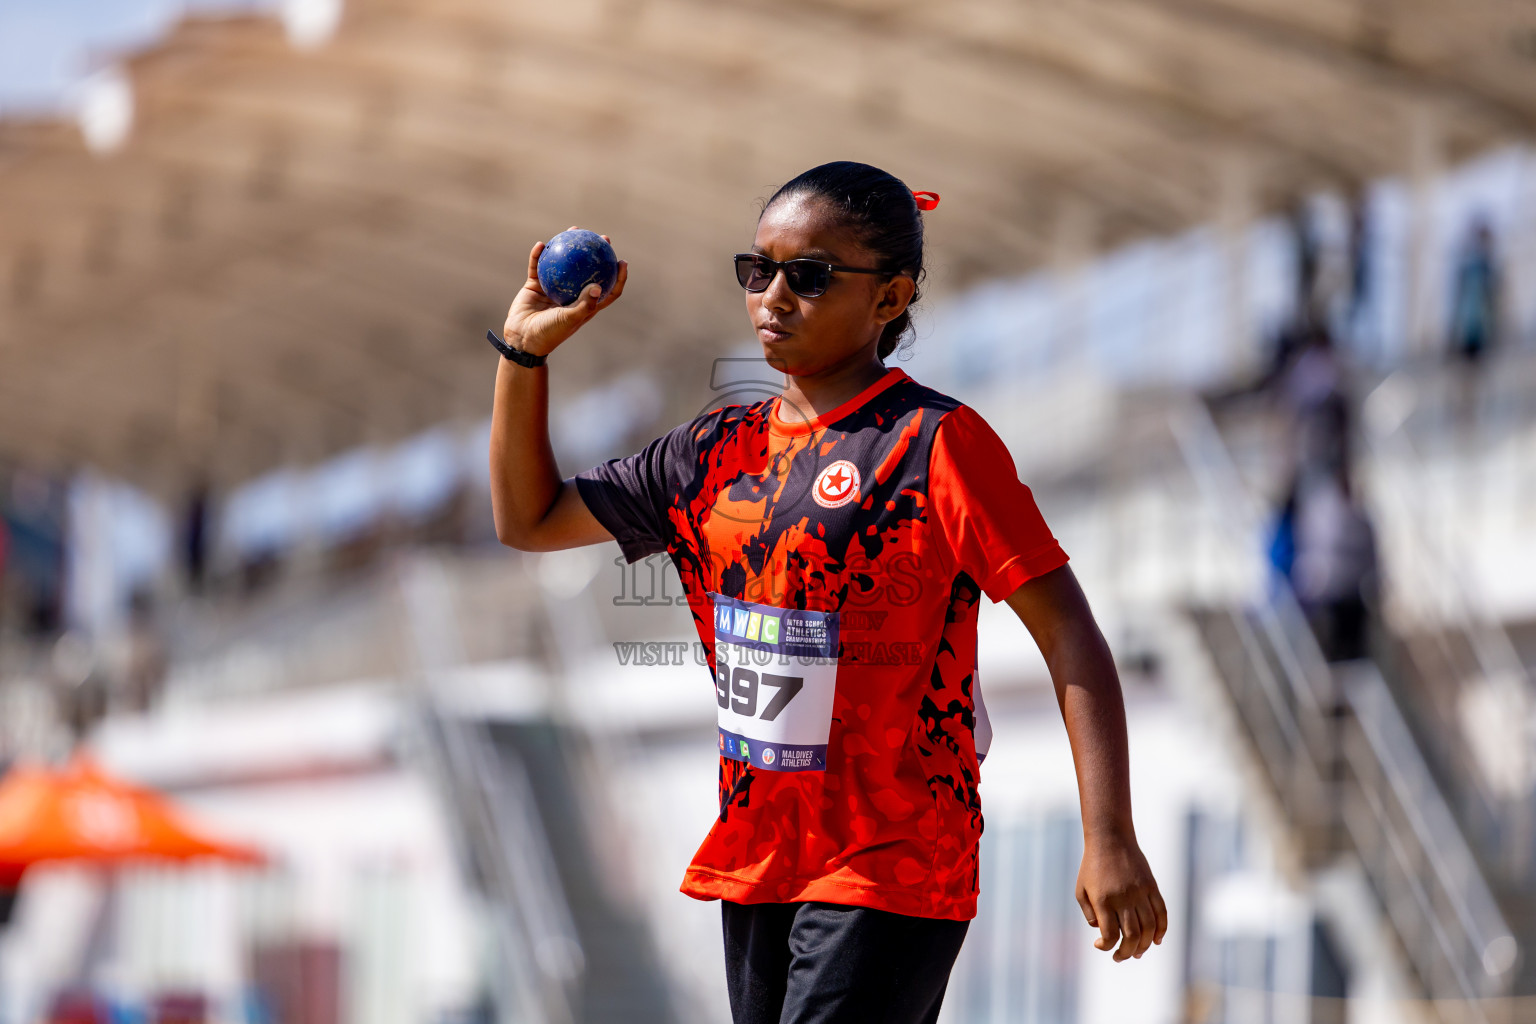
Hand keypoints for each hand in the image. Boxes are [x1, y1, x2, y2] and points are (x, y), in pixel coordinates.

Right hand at [503, 228, 628, 357]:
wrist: (523, 340)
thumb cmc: (549, 334)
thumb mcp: (569, 320)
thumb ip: (584, 304)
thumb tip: (598, 286)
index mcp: (585, 305)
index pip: (607, 290)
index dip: (618, 277)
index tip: (622, 261)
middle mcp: (571, 294)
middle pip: (588, 270)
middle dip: (597, 253)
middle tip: (602, 238)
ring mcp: (553, 289)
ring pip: (563, 263)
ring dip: (568, 246)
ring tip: (573, 230)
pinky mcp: (535, 286)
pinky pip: (537, 266)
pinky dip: (538, 256)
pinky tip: (541, 244)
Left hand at [1076, 831, 1166, 961]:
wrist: (1110, 839)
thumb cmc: (1092, 866)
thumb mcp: (1080, 889)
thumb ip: (1088, 913)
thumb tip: (1102, 932)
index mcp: (1103, 900)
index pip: (1110, 935)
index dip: (1106, 946)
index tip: (1100, 945)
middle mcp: (1123, 898)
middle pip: (1131, 935)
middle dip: (1127, 952)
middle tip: (1121, 957)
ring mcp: (1140, 892)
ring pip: (1149, 928)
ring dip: (1145, 945)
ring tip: (1138, 953)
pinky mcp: (1152, 887)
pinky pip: (1161, 912)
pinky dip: (1162, 929)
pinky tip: (1156, 940)